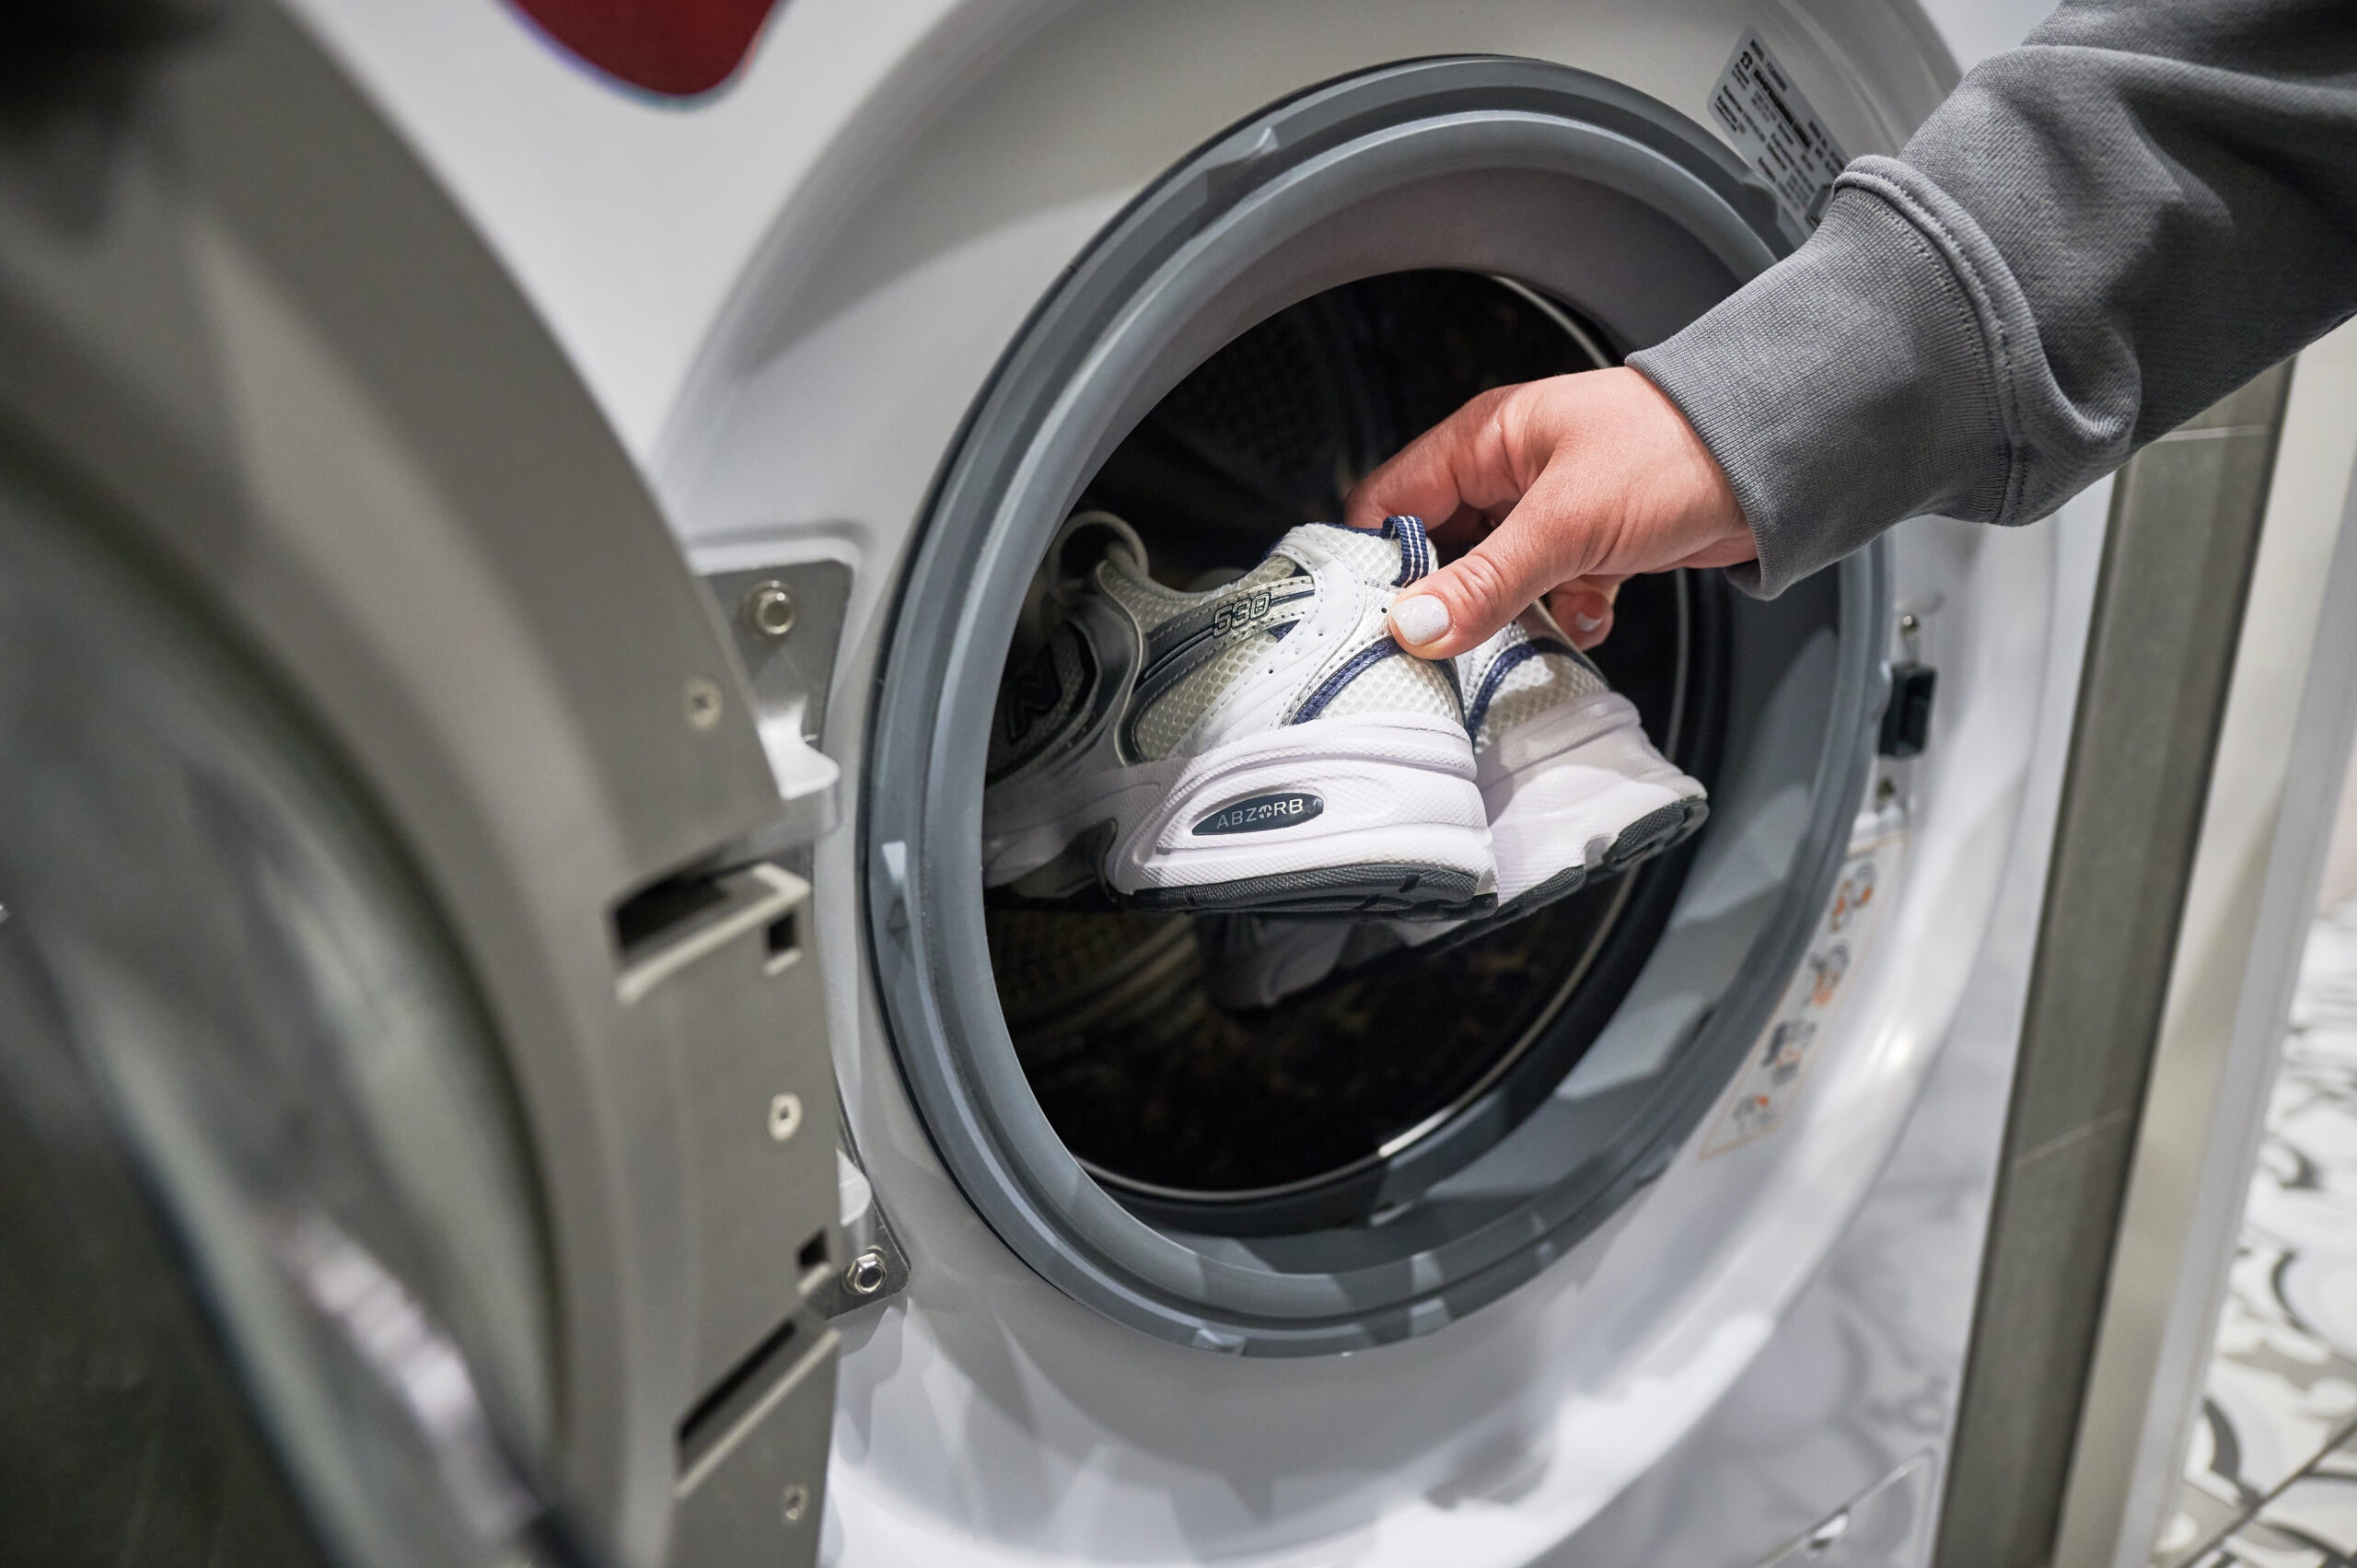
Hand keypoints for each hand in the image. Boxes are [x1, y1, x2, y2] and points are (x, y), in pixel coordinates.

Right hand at [1343, 367, 1753, 655]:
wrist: (1778, 457)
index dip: (1374, 560)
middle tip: (1451, 645)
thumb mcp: (1567, 521)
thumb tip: (1414, 626)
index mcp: (1485, 441)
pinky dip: (1565, 617)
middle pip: (1440, 551)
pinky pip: (1550, 595)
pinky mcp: (1591, 547)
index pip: (1390, 500)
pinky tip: (1590, 616)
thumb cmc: (1679, 449)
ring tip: (1534, 627)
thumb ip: (1486, 581)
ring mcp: (1550, 513)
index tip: (1375, 619)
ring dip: (1513, 616)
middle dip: (1449, 601)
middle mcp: (1508, 474)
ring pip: (1496, 582)